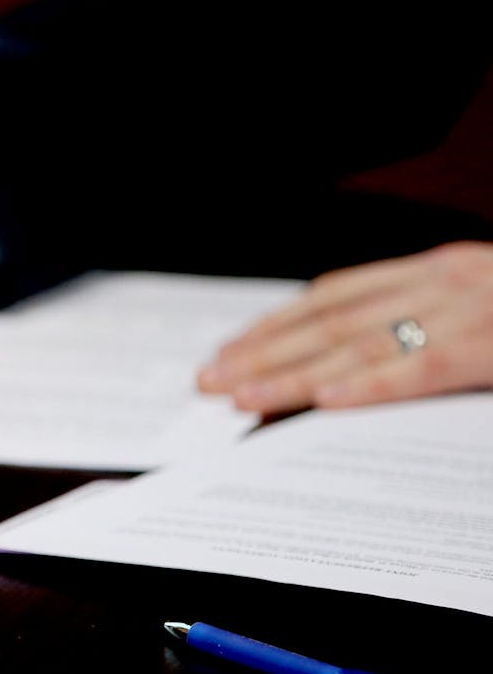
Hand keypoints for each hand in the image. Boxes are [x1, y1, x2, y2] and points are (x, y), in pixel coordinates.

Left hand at [197, 242, 492, 413]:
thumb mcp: (479, 309)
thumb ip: (420, 328)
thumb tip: (342, 369)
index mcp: (433, 271)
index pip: (333, 297)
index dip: (275, 325)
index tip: (228, 352)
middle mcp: (440, 283)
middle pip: (331, 322)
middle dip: (263, 353)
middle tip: (209, 380)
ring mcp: (465, 312)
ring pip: (360, 344)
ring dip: (294, 374)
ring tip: (241, 397)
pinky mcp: (490, 347)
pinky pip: (422, 368)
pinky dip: (368, 385)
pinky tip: (323, 402)